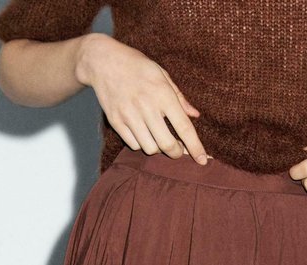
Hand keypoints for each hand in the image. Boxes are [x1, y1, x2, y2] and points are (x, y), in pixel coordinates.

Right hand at [75, 34, 208, 163]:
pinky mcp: (116, 121)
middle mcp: (147, 106)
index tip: (203, 161)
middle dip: (176, 152)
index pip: (184, 127)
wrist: (103, 61)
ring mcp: (129, 115)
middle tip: (177, 149)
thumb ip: (179, 97)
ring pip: (150, 148)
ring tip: (157, 137)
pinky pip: (134, 145)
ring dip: (157, 148)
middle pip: (167, 145)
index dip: (195, 147)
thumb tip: (195, 115)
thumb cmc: (137, 67)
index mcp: (162, 93)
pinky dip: (141, 144)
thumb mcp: (162, 74)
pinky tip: (142, 133)